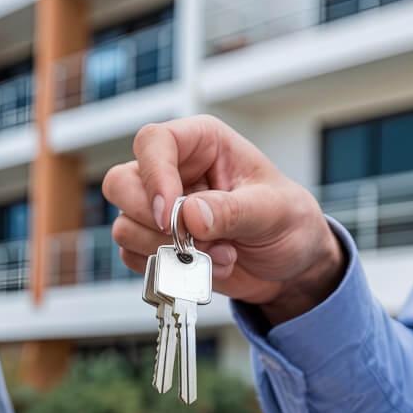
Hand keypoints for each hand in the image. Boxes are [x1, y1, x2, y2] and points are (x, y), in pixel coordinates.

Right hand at [105, 115, 346, 324]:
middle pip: (121, 183)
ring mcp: (159, 210)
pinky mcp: (156, 244)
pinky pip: (134, 257)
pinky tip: (206, 268)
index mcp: (201, 143)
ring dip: (169, 252)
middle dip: (151, 221)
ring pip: (125, 226)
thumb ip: (232, 210)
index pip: (154, 142)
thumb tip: (188, 215)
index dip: (154, 176)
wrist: (291, 266)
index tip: (170, 215)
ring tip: (219, 256)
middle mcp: (172, 171)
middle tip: (192, 240)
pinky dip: (168, 270)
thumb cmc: (288, 221)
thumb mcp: (273, 210)